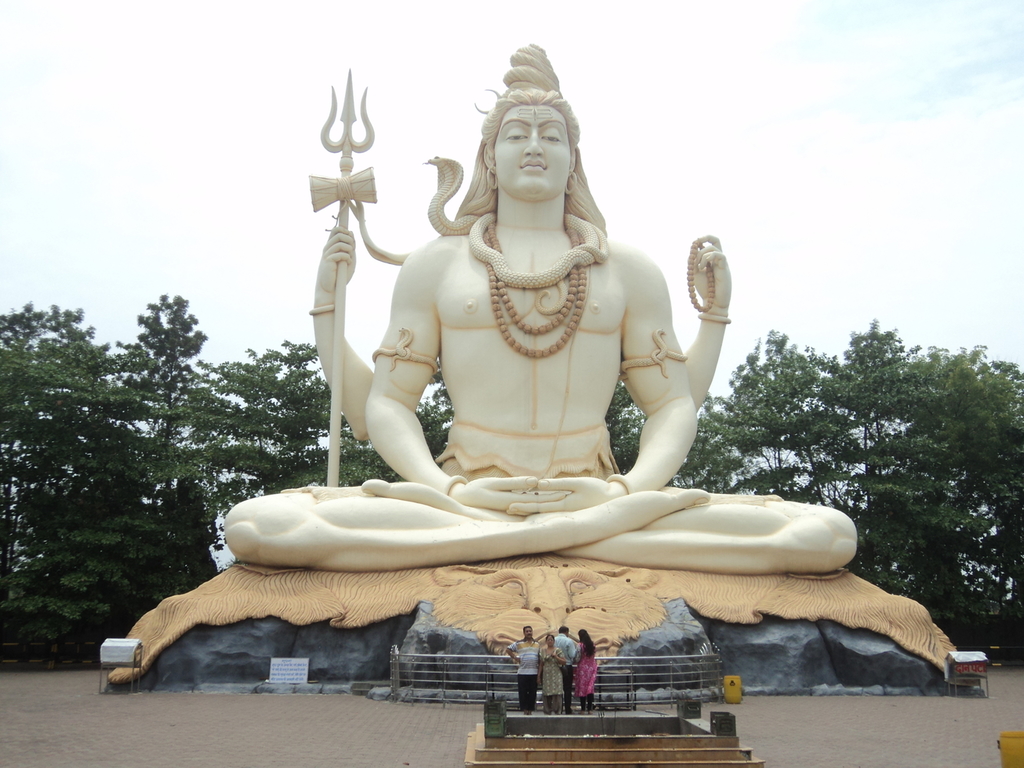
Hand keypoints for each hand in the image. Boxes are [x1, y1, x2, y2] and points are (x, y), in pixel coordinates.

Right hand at [315, 225, 355, 304]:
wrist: (332, 288)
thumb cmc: (340, 274)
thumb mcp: (349, 258)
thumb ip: (351, 246)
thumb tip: (351, 232)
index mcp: (332, 246)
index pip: (335, 230)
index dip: (345, 230)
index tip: (351, 239)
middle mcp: (328, 248)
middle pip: (338, 233)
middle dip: (349, 238)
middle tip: (352, 248)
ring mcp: (327, 254)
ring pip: (339, 242)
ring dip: (349, 248)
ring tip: (351, 257)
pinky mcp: (328, 261)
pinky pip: (340, 254)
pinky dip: (347, 257)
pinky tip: (348, 263)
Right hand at [449, 476, 567, 514]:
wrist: (462, 500)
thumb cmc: (476, 490)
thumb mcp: (495, 484)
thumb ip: (515, 483)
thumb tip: (536, 482)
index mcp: (512, 503)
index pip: (537, 500)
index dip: (552, 496)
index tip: (566, 492)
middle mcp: (514, 508)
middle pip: (538, 504)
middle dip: (553, 499)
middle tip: (570, 494)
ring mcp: (512, 508)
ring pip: (533, 504)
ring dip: (546, 499)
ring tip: (562, 493)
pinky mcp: (509, 506)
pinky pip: (526, 502)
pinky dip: (536, 498)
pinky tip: (544, 494)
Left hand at [506, 477, 627, 514]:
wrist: (614, 500)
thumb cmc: (597, 489)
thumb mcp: (579, 484)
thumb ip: (559, 484)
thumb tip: (539, 483)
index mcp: (563, 505)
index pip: (539, 505)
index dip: (524, 505)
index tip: (509, 505)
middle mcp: (563, 511)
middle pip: (538, 509)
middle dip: (523, 509)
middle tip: (506, 509)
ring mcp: (566, 512)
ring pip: (544, 510)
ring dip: (529, 509)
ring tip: (514, 508)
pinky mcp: (569, 509)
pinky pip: (551, 508)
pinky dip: (540, 507)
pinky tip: (532, 506)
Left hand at [691, 235, 730, 311]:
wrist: (712, 302)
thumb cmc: (705, 289)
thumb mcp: (695, 273)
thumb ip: (694, 262)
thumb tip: (693, 251)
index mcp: (712, 260)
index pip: (711, 243)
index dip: (704, 238)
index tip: (695, 241)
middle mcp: (718, 260)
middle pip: (715, 241)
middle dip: (703, 240)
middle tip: (695, 249)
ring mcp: (722, 264)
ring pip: (713, 249)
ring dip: (702, 256)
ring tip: (699, 268)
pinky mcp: (725, 269)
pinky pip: (720, 256)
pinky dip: (709, 257)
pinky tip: (703, 267)